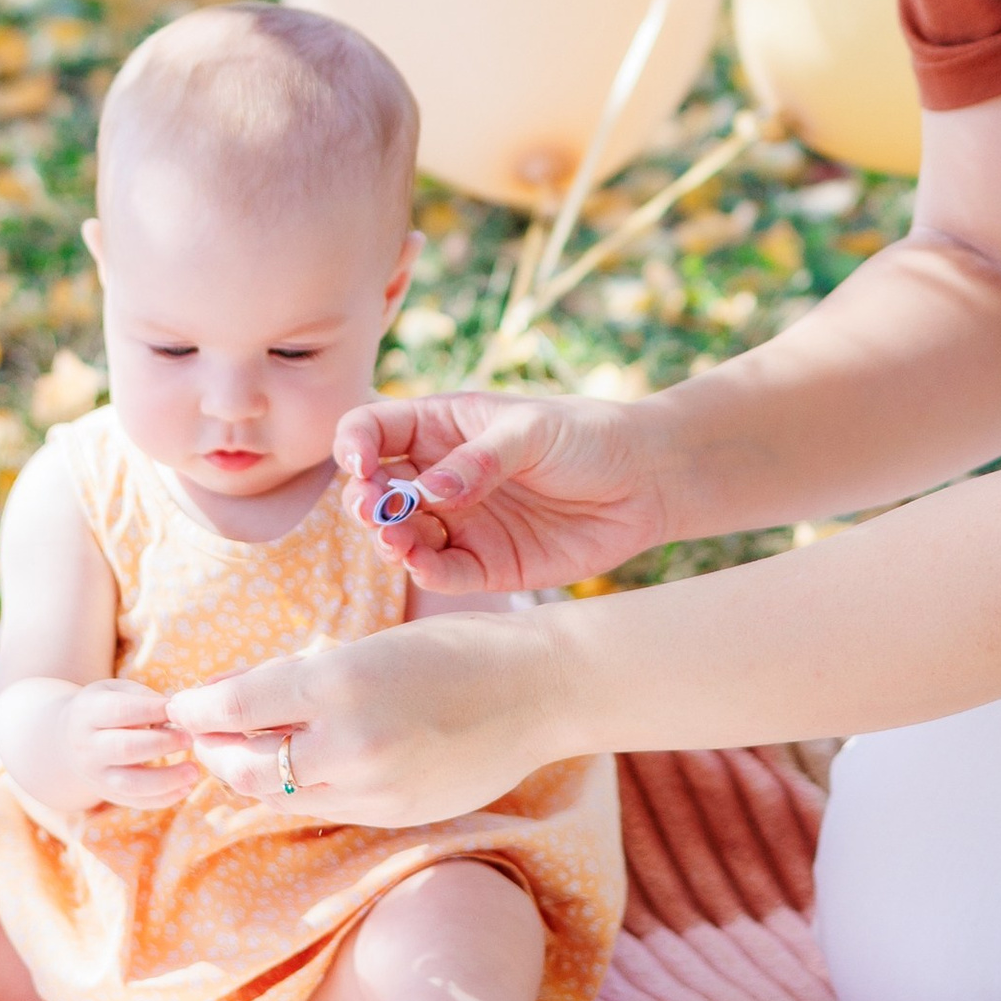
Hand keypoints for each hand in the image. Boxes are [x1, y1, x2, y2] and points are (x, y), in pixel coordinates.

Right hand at [0, 675, 198, 818]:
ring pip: (129, 784)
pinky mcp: (106, 794)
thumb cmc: (105, 707)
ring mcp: (95, 775)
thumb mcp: (116, 691)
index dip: (152, 710)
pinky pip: (135, 802)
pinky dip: (162, 799)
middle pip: (125, 748)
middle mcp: (87, 747)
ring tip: (194, 772)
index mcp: (88, 713)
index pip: (121, 711)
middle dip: (162, 744)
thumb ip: (143, 698)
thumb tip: (179, 712)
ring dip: (166, 780)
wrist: (67, 740)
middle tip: (190, 738)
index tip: (180, 709)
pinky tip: (185, 788)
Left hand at [167, 610, 569, 824]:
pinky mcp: (394, 815)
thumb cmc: (459, 648)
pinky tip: (304, 763)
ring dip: (252, 773)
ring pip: (279, 795)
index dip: (197, 710)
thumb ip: (303, 679)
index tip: (182, 705)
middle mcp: (349, 744)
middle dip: (214, 750)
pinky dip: (301, 787)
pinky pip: (325, 806)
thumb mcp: (372, 646)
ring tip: (244, 748)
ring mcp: (374, 789)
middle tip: (203, 733)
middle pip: (243, 766)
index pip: (235, 708)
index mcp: (340, 682)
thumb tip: (232, 698)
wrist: (541, 691)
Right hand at [331, 387, 669, 598]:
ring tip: (396, 540)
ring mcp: (460, 522)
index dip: (354, 444)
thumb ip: (482, 459)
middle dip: (366, 500)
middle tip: (375, 511)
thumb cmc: (588, 436)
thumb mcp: (534, 430)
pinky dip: (425, 571)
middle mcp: (440, 476)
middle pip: (377, 489)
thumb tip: (428, 491)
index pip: (374, 429)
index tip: (359, 464)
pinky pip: (442, 573)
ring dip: (389, 539)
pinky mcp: (485, 563)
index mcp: (442, 427)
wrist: (645, 481)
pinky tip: (421, 563)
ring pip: (402, 536)